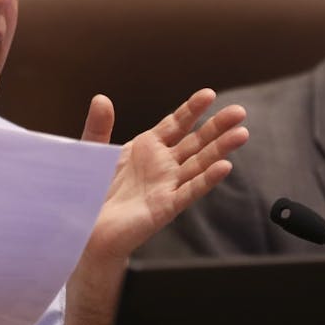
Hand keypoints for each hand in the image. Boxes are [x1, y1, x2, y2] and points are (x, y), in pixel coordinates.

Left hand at [43, 89, 247, 324]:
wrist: (83, 231)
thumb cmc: (90, 194)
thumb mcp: (92, 152)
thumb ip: (99, 127)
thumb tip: (101, 98)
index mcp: (146, 149)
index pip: (175, 125)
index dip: (192, 110)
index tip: (209, 94)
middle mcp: (161, 166)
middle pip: (195, 142)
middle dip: (217, 126)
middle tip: (240, 112)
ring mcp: (166, 186)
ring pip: (200, 164)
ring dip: (221, 150)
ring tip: (241, 134)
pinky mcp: (165, 207)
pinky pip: (190, 191)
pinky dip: (207, 180)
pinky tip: (224, 167)